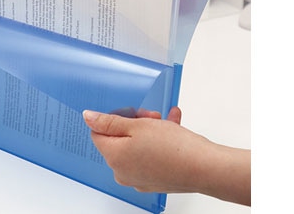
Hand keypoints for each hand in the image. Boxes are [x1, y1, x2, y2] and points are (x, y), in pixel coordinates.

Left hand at [83, 107, 250, 204]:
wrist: (205, 168)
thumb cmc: (173, 148)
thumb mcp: (136, 125)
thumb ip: (109, 121)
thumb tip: (88, 118)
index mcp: (114, 157)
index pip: (99, 133)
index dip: (115, 118)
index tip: (131, 113)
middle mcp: (123, 172)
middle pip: (120, 139)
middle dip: (135, 122)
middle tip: (151, 116)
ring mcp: (140, 178)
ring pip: (138, 145)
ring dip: (150, 129)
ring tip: (165, 120)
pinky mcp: (156, 179)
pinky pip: (152, 155)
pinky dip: (160, 141)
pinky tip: (174, 125)